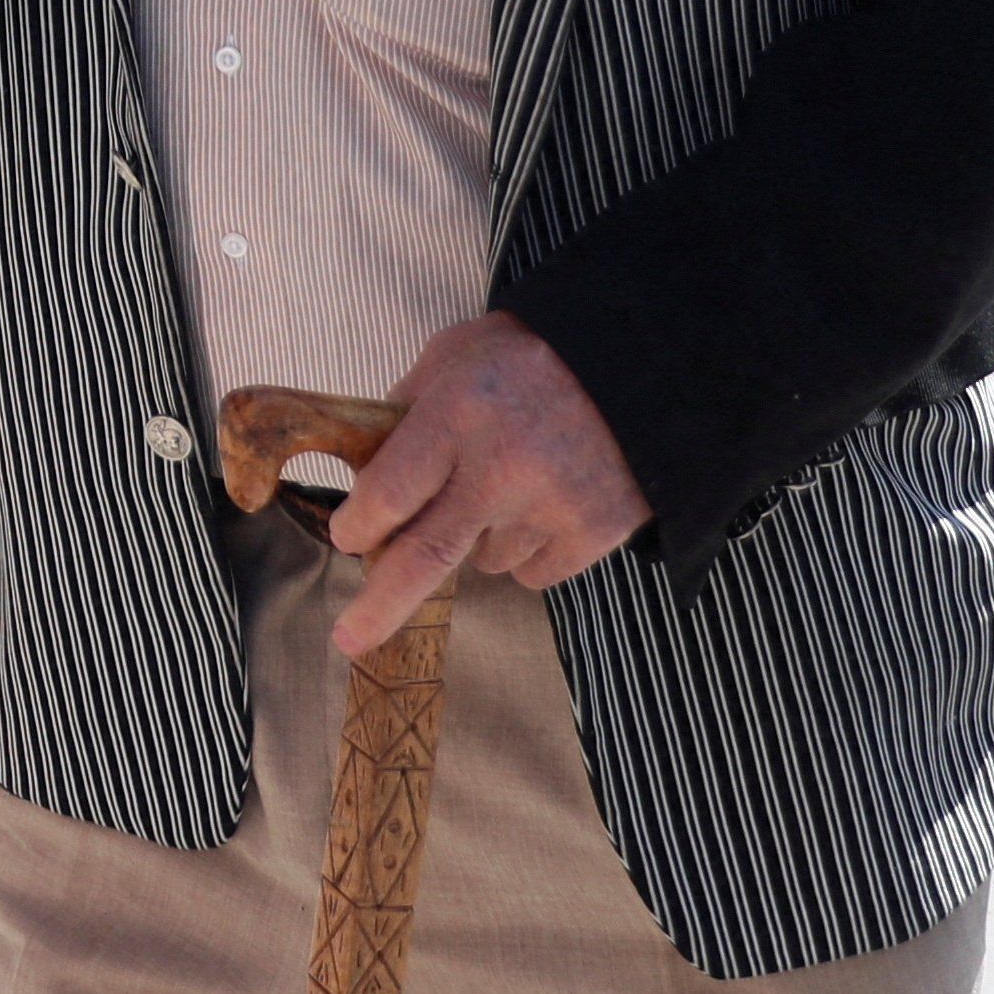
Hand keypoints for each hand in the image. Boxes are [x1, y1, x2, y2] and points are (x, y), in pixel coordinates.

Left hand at [323, 314, 654, 656]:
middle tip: (348, 640)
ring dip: (475, 538)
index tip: (346, 537)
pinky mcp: (592, 534)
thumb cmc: (536, 354)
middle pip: (426, 557)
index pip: (388, 492)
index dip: (358, 525)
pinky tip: (542, 502)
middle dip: (380, 607)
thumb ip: (407, 407)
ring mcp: (550, 507)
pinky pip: (532, 572)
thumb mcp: (456, 353)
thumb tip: (367, 469)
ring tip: (507, 483)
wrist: (646, 367)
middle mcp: (501, 468)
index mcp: (457, 415)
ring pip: (481, 560)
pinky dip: (524, 551)